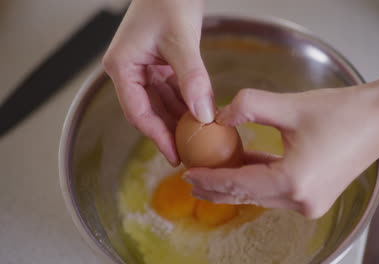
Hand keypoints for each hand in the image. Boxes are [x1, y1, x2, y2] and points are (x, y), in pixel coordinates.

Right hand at [103, 0, 213, 165]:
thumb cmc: (169, 0)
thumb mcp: (181, 41)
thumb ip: (192, 78)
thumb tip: (204, 114)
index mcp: (122, 67)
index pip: (138, 112)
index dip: (157, 136)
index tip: (174, 154)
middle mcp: (129, 71)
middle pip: (149, 111)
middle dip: (169, 131)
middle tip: (189, 152)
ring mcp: (143, 69)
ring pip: (161, 104)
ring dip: (179, 119)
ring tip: (197, 139)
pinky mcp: (158, 65)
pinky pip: (171, 91)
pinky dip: (185, 103)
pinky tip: (200, 115)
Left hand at [183, 46, 378, 218]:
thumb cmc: (342, 112)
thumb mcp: (289, 105)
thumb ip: (248, 106)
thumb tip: (218, 114)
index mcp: (293, 182)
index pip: (238, 185)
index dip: (210, 179)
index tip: (188, 173)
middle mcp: (301, 201)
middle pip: (247, 195)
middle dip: (218, 188)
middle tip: (191, 180)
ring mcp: (309, 203)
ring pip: (260, 195)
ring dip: (237, 184)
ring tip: (211, 174)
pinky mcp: (314, 197)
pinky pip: (276, 191)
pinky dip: (258, 180)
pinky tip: (242, 167)